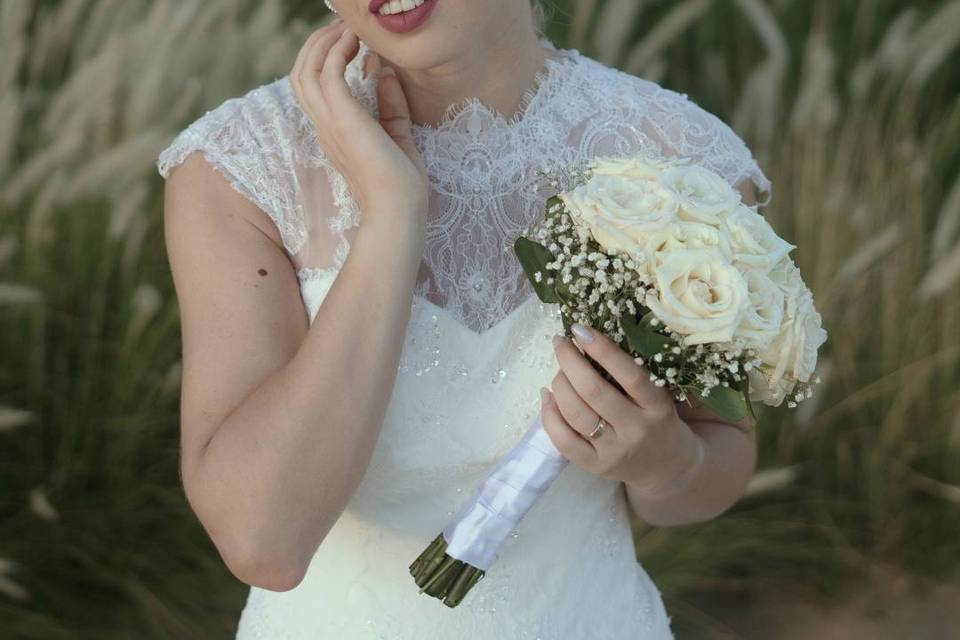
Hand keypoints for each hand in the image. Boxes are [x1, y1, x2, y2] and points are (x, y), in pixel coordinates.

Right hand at [290, 19, 428, 224]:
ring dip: (324, 43)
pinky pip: (327, 75)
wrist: (400, 211)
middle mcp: (325, 126)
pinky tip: (355, 43)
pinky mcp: (343, 121)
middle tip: (343, 28)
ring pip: (305, 70)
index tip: (348, 41)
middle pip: (300, 74)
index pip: (312, 88)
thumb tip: (386, 74)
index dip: (323, 60)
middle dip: (317, 44)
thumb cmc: (401, 185)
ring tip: (347, 29)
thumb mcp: (398, 137)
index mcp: (334, 132)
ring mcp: (330, 124)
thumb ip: (390, 107)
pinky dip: (337, 52)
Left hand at [540, 323, 705, 498]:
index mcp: (657, 406)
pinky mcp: (595, 466)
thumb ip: (631, 374)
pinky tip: (547, 396)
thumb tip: (586, 339)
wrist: (667, 466)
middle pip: (593, 391)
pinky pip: (563, 440)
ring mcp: (614, 451)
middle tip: (560, 343)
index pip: (629, 374)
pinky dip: (549, 414)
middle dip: (569, 361)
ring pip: (575, 413)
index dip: (602, 349)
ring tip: (558, 372)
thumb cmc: (657, 419)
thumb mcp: (658, 395)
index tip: (579, 329)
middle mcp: (636, 429)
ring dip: (558, 384)